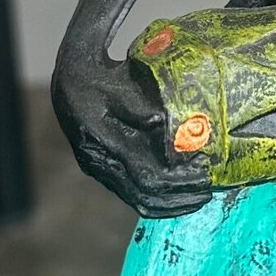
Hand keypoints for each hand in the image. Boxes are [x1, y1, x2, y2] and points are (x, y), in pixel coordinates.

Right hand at [51, 51, 212, 216]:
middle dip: (181, 194)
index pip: (146, 174)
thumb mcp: (115, 81)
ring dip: (172, 203)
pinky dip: (160, 199)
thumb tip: (160, 122)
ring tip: (200, 195)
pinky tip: (181, 194)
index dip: (179, 178)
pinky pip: (133, 196)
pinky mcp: (104, 171)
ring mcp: (100, 169)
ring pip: (138, 200)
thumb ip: (135, 103)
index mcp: (101, 138)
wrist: (66, 79)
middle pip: (145, 193)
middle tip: (209, 186)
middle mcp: (98, 160)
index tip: (204, 167)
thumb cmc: (96, 73)